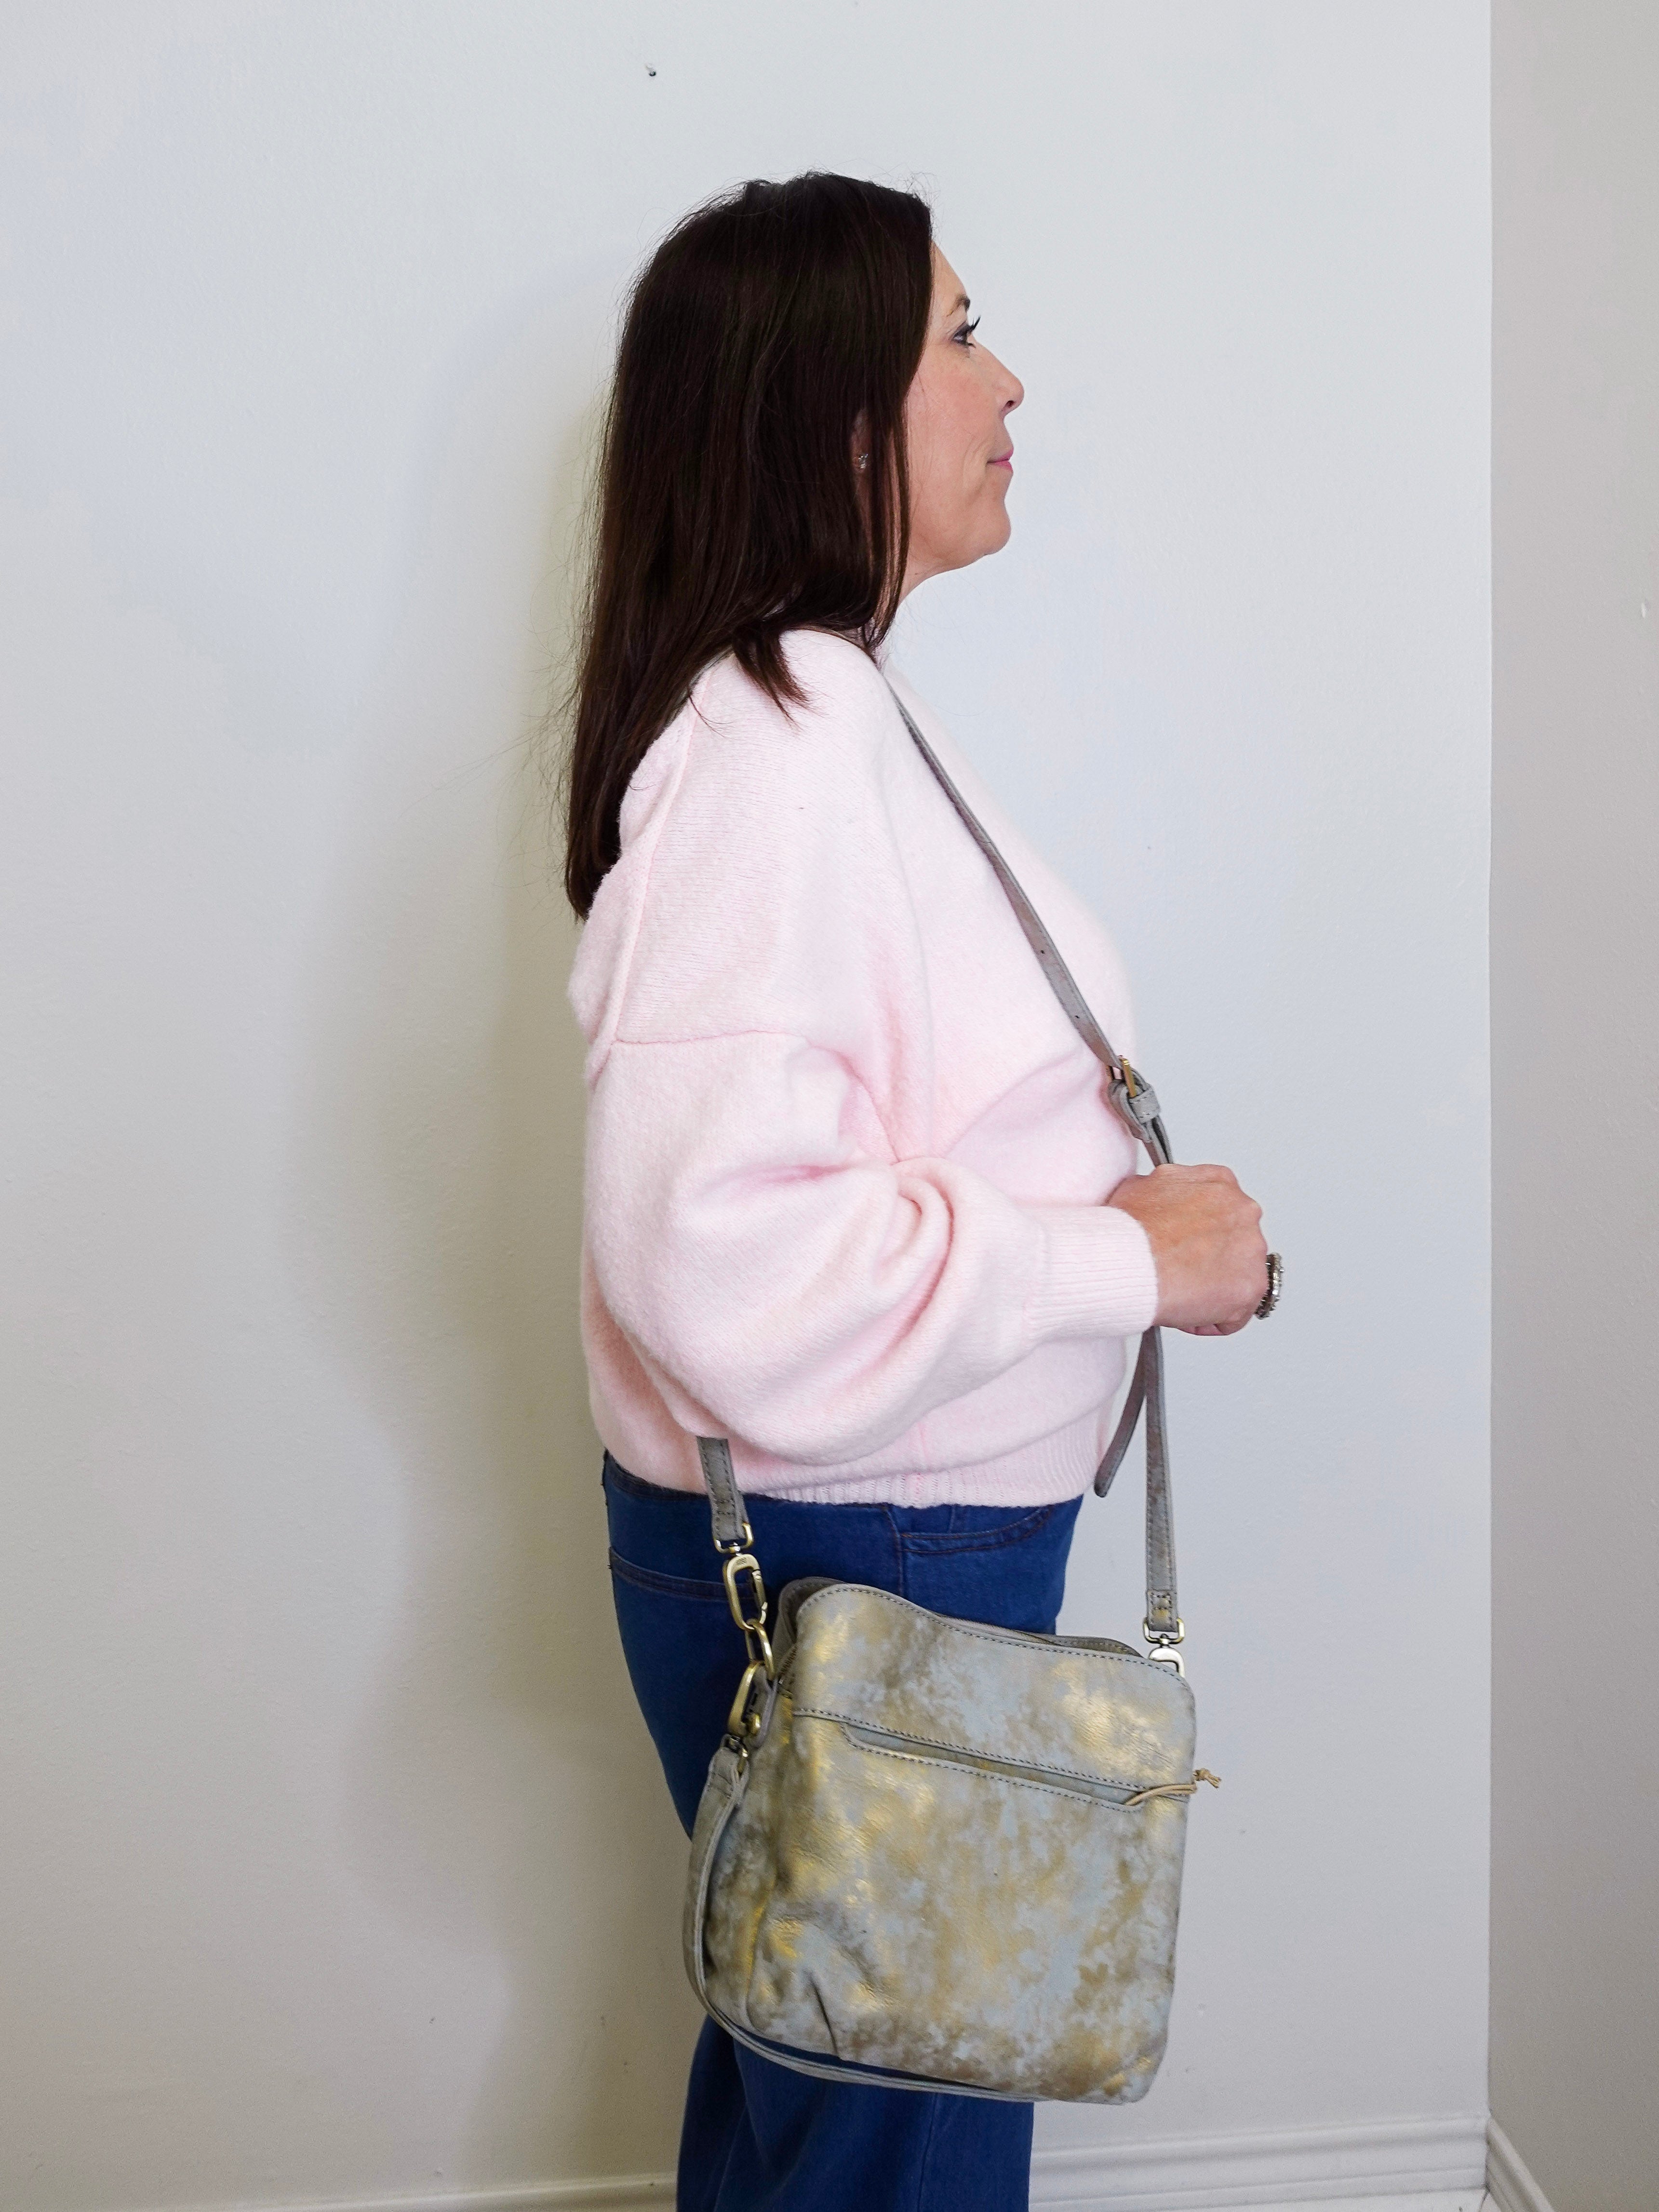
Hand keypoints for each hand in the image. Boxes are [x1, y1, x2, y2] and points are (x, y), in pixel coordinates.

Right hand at [1106, 1163, 1267, 1336]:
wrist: (1132, 1260)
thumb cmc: (1131, 1230)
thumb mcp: (1139, 1187)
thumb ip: (1161, 1191)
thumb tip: (1154, 1202)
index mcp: (1220, 1183)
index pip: (1221, 1210)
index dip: (1199, 1233)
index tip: (1185, 1246)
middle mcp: (1244, 1211)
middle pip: (1234, 1244)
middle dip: (1210, 1260)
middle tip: (1180, 1271)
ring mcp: (1253, 1248)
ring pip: (1238, 1279)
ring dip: (1212, 1290)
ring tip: (1179, 1292)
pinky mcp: (1252, 1286)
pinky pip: (1234, 1314)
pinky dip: (1212, 1319)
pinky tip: (1186, 1310)